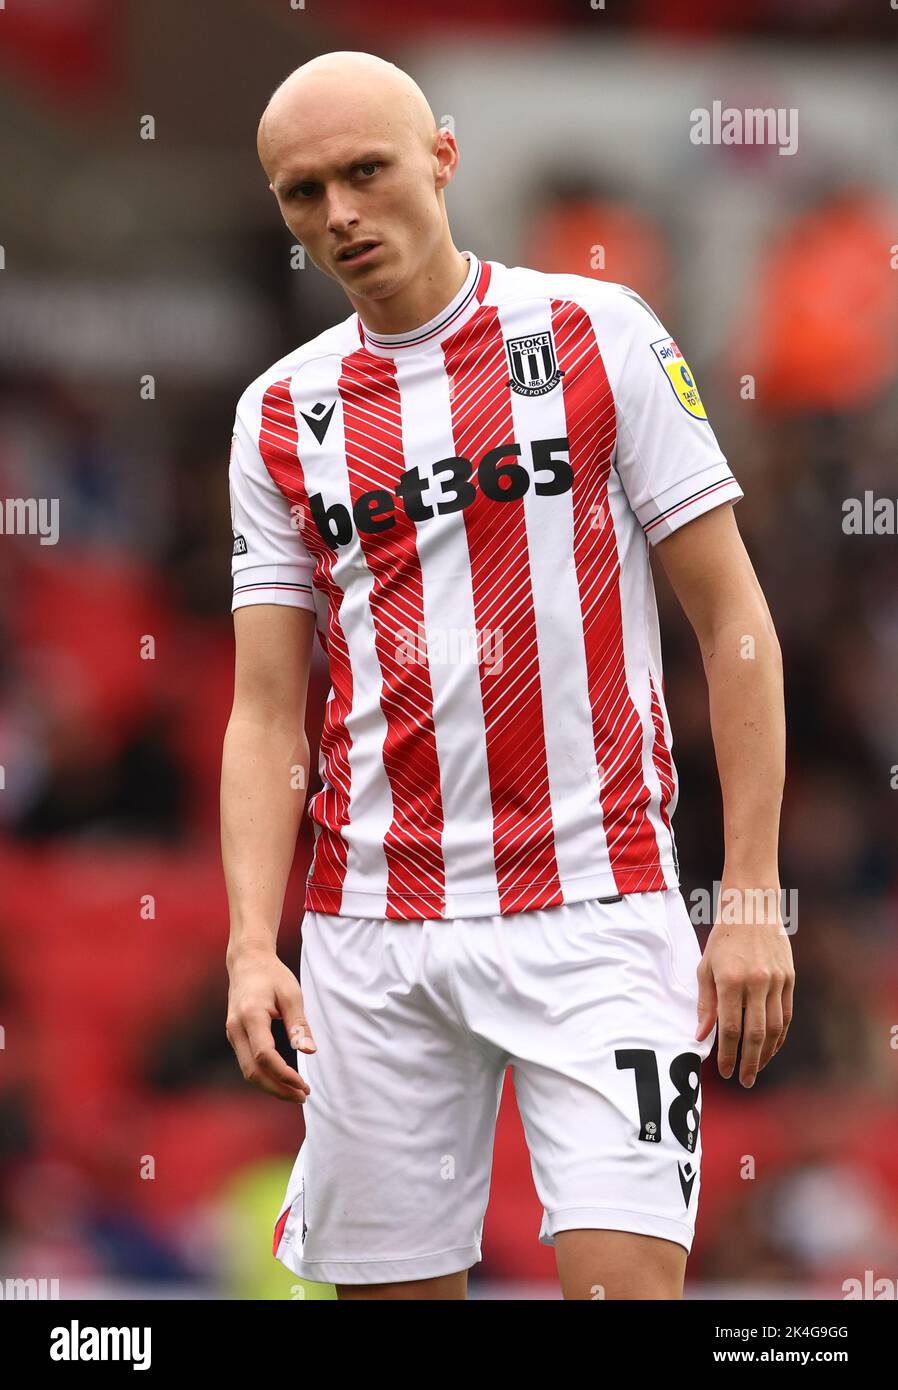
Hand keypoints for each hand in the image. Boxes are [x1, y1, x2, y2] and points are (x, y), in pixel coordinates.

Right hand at [226, 946, 316, 1101]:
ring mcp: (232, 1034)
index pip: (264, 1056)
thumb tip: (310, 1052)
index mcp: (251, 1016)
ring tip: (296, 1092)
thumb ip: (299, 1024)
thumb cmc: (272, 976)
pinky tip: (283, 1080)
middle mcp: (236, 1028)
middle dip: (277, 1089)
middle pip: (252, 1071)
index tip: (303, 1084)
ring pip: (247, 1071)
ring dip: (271, 1086)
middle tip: (303, 1096)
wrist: (247, 962)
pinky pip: (247, 1063)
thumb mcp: (291, 994)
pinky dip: (264, 1076)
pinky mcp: (235, 1037)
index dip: (284, 1075)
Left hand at [695, 882, 793, 1086]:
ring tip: (756, 1069)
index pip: (731, 1027)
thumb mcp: (706, 967)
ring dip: (766, 1053)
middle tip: (743, 1080)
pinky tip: (771, 1047)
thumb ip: (705, 1003)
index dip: (728, 1053)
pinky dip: (779, 1035)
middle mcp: (756, 983)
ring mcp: (776, 981)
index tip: (724, 1071)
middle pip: (755, 1034)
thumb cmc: (723, 939)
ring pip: (774, 1028)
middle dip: (749, 1062)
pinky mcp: (790, 978)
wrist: (752, 908)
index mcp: (731, 980)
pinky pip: (786, 1015)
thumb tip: (702, 1035)